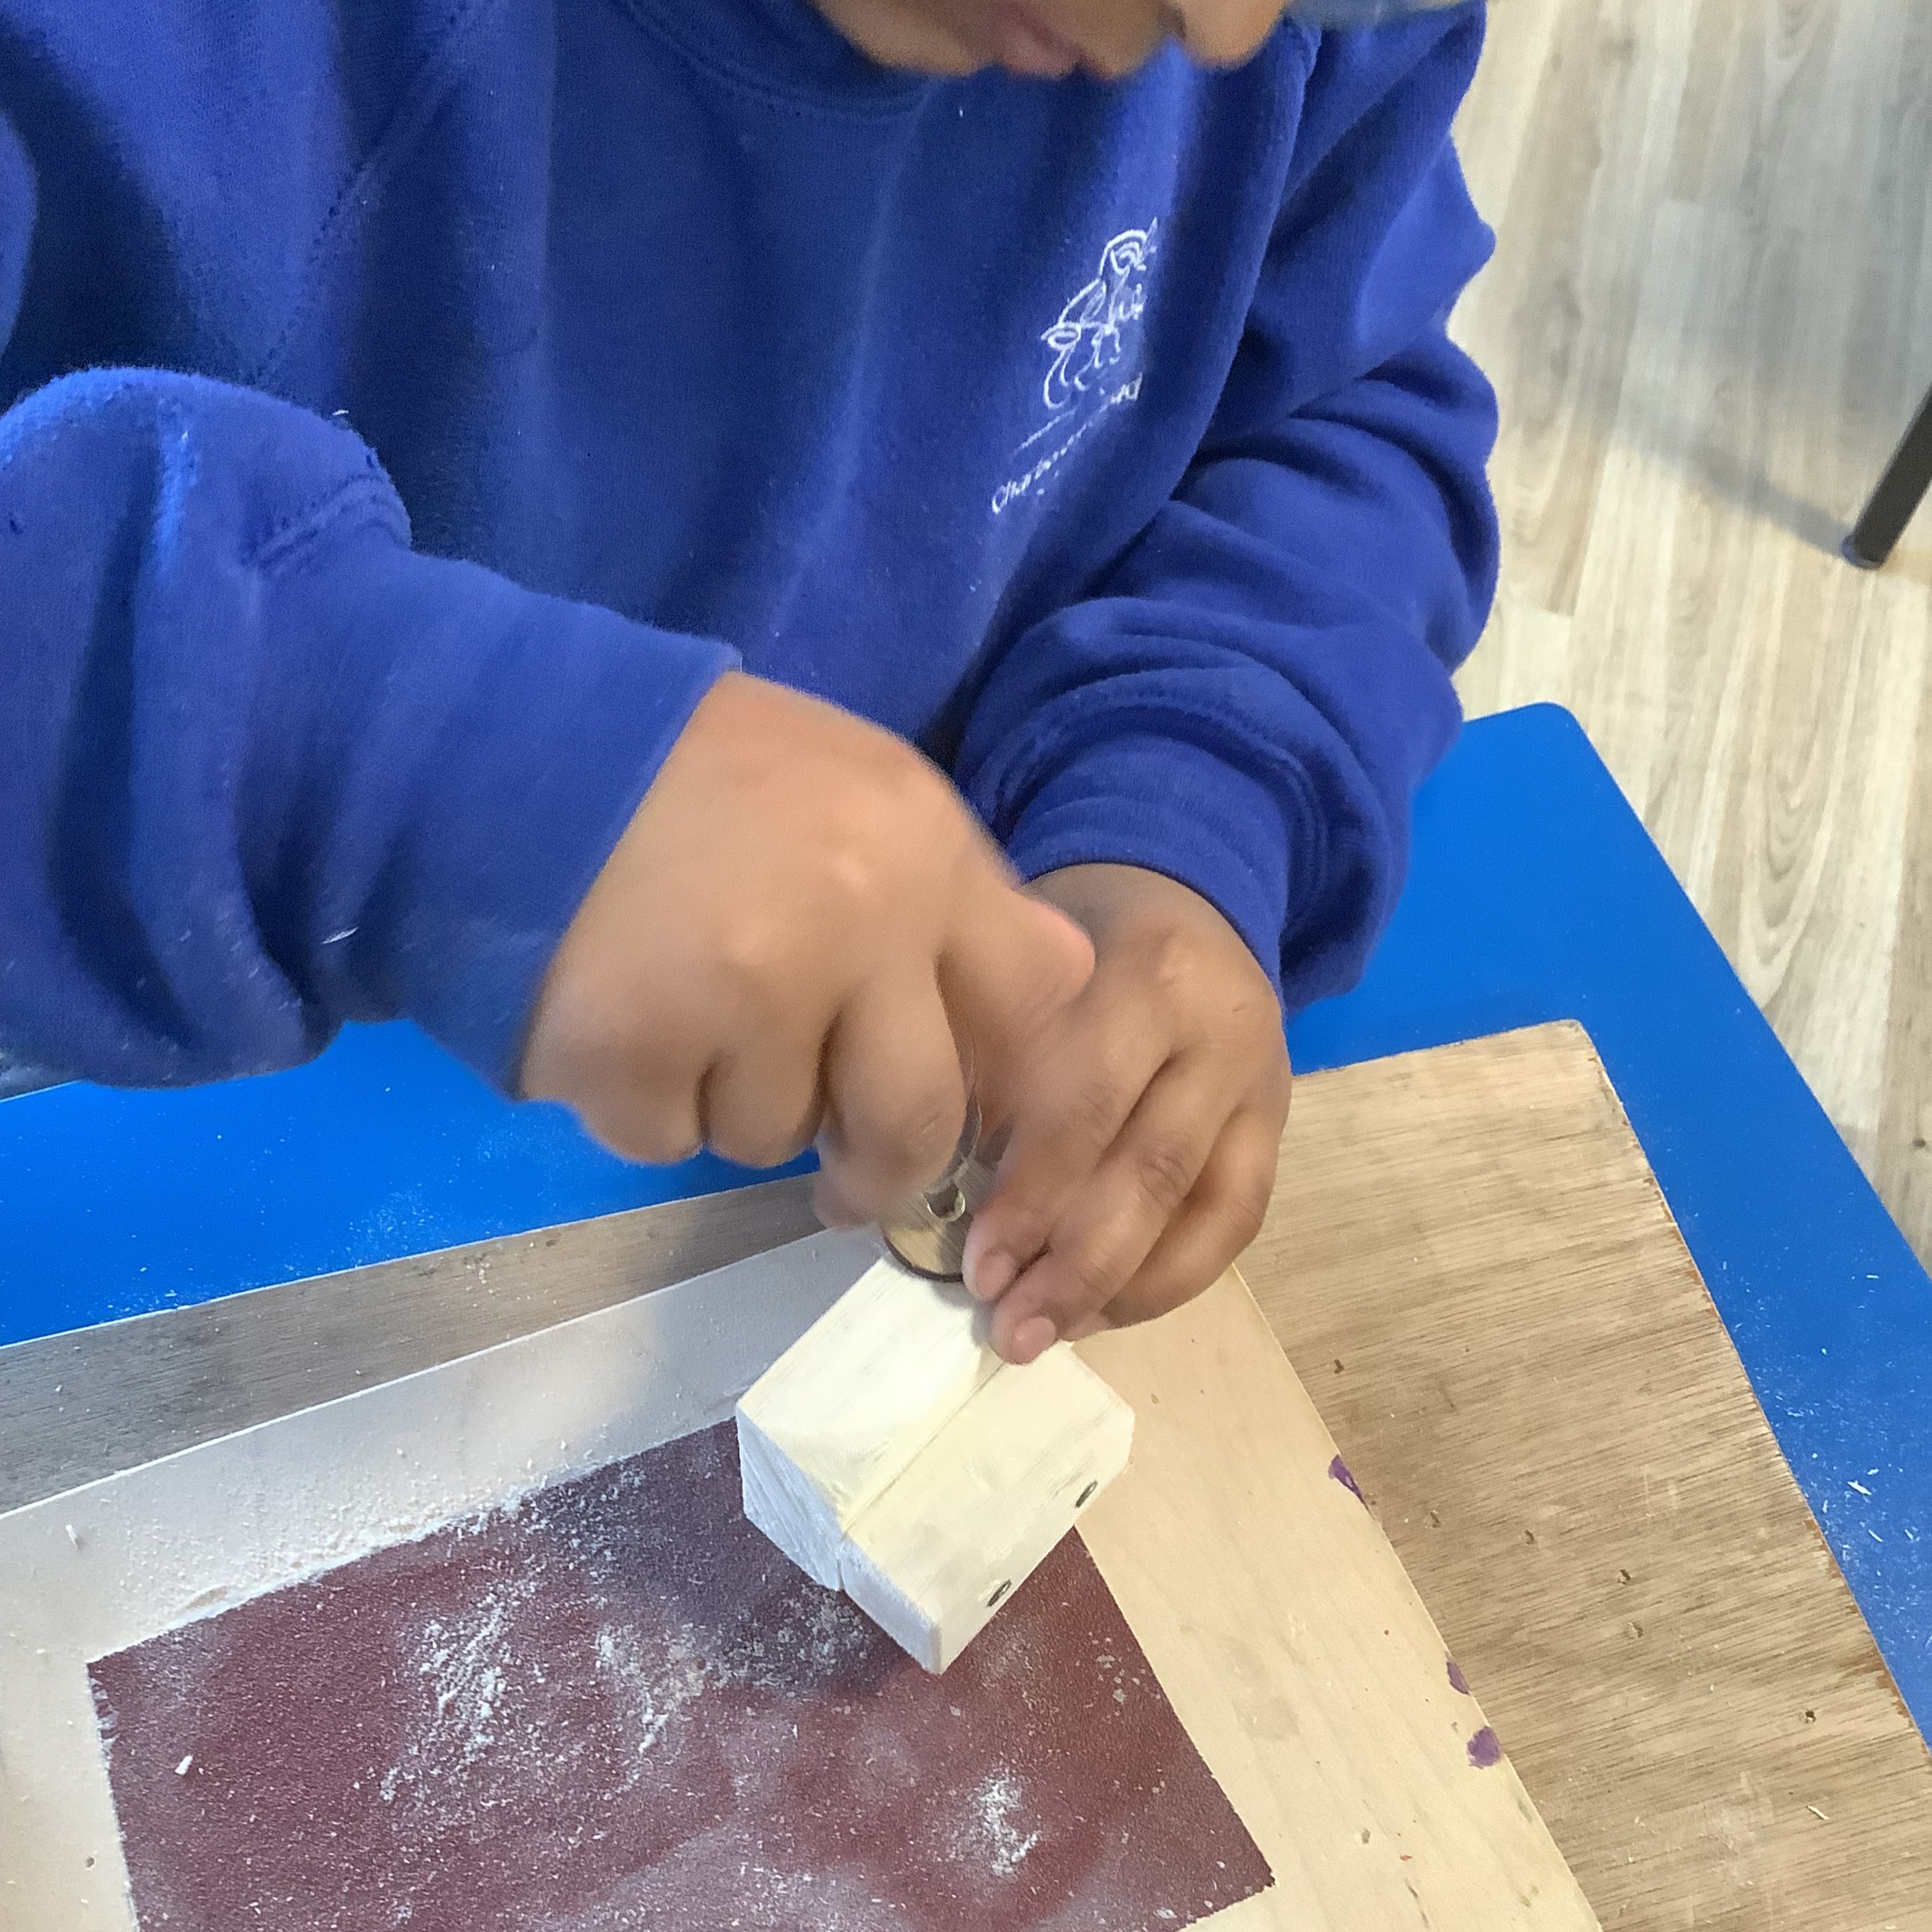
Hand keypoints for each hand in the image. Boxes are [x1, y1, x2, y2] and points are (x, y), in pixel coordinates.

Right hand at [521, 672, 1093, 1222]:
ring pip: (778, 1134)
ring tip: (679, 1014)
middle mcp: (859, 918)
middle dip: (883, 1168)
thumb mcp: (854, 792)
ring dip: (733, 1105)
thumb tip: (1034, 1016)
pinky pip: (668, 1142)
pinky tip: (615, 1023)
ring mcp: (748, 989)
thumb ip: (942, 896)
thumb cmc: (689, 774)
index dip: (1011, 1079)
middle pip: (922, 1117)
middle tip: (847, 1180)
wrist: (504, 749)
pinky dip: (642, 1107)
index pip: (1038, 1001)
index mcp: (922, 846)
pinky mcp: (637, 1050)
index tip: (967, 1111)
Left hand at [963, 864, 1290, 1361]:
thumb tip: (913, 1169)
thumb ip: (993, 1042)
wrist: (1190, 897)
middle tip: (1003, 1320)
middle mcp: (1223, 1031)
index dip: (1034, 1190)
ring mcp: (1261, 1085)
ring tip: (1043, 1333)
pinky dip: (1166, 1281)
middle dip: (1074, 1260)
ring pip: (1206, 1208)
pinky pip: (1235, 1223)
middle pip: (1154, 1166)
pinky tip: (1097, 1314)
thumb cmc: (1078, 935)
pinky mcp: (1275, 1128)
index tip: (974, 1262)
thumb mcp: (1031, 954)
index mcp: (1151, 974)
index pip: (1092, 1095)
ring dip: (1120, 1287)